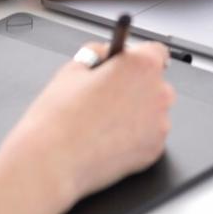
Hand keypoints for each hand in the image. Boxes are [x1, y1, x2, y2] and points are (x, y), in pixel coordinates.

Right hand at [0, 40, 175, 205]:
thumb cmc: (59, 118)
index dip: (137, 57)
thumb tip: (103, 55)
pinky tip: (108, 138)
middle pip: (154, 82)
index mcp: (141, 66)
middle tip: (106, 96)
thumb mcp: (72, 69)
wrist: (53, 162)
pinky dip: (135, 136)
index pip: (156, 51)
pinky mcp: (155, 151)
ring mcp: (160, 124)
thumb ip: (95, 54)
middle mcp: (158, 93)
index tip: (127, 65)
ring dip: (135, 112)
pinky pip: (149, 136)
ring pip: (152, 111)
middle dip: (134, 86)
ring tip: (103, 121)